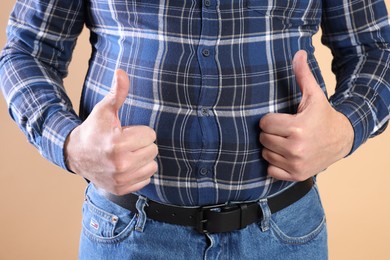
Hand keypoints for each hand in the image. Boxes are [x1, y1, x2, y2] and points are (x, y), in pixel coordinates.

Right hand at [65, 69, 157, 194]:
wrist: (76, 154)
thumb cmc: (94, 129)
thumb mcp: (105, 110)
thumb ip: (118, 92)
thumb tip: (122, 72)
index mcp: (118, 144)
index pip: (151, 135)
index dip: (140, 131)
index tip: (126, 132)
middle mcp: (120, 165)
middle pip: (153, 150)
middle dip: (142, 144)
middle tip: (126, 143)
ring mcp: (120, 179)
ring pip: (152, 165)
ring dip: (143, 159)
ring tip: (126, 154)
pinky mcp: (121, 189)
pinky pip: (146, 179)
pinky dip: (139, 172)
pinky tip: (125, 166)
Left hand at [259, 50, 353, 180]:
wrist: (341, 139)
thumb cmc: (323, 116)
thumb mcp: (314, 95)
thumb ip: (302, 75)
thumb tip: (299, 52)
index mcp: (297, 128)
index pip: (264, 123)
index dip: (271, 119)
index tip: (282, 119)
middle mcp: (296, 149)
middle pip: (263, 138)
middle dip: (271, 133)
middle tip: (285, 130)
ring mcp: (296, 164)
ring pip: (265, 154)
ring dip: (272, 148)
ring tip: (287, 142)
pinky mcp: (296, 175)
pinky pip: (271, 170)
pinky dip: (275, 164)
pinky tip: (286, 155)